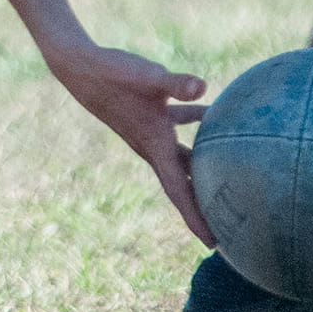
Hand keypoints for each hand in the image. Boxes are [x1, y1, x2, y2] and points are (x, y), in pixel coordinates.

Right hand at [53, 43, 212, 244]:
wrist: (82, 68)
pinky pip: (178, 127)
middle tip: (229, 224)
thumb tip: (203, 86)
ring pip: (183, 158)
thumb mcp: (149, 80)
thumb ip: (178, 84)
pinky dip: (196, 123)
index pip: (178, 192)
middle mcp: (153, 146)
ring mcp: (150, 132)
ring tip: (228, 176)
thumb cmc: (114, 76)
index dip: (195, 219)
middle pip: (183, 184)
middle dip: (203, 203)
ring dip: (202, 167)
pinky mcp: (149, 114)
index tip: (214, 244)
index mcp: (155, 147)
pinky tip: (213, 110)